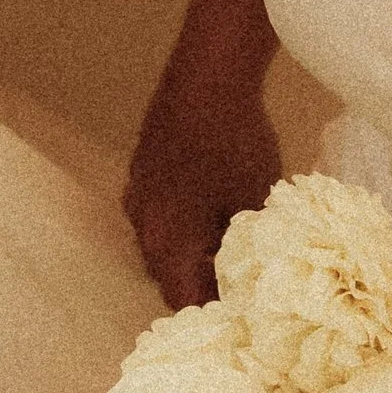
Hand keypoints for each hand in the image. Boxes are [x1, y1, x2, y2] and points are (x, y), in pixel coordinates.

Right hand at [122, 90, 281, 309]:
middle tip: (240, 285)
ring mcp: (136, 195)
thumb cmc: (236, 145)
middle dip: (200, 286)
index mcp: (167, 245)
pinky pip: (157, 212)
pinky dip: (181, 222)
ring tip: (229, 245)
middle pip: (167, 276)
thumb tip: (252, 279)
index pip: (183, 304)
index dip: (213, 315)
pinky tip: (210, 205)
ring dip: (189, 253)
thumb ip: (246, 251)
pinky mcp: (140, 169)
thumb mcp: (254, 206)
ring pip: (161, 243)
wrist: (207, 77)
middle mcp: (142, 226)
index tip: (241, 315)